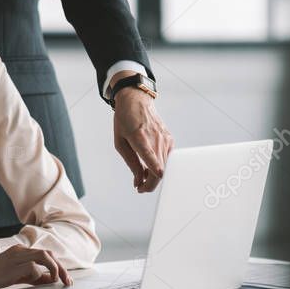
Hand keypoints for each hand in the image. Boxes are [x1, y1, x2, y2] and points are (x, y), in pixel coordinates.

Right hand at [0, 246, 72, 288]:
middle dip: (60, 267)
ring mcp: (16, 257)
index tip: (64, 277)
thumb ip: (31, 275)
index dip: (57, 265)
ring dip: (55, 268)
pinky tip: (38, 281)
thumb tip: (48, 279)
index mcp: (20, 251)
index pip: (45, 254)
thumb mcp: (14, 274)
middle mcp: (19, 250)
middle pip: (48, 253)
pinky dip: (40, 275)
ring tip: (57, 280)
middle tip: (66, 281)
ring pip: (44, 256)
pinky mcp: (12, 266)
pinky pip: (33, 267)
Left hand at [111, 71, 173, 192]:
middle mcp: (155, 138)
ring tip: (142, 178)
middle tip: (140, 188)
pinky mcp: (169, 140)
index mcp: (139, 137)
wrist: (136, 100)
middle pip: (159, 169)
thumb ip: (131, 162)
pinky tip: (150, 165)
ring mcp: (165, 139)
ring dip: (154, 177)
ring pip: (165, 167)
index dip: (154, 169)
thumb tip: (138, 181)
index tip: (155, 178)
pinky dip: (159, 166)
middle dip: (150, 184)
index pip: (150, 156)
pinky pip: (167, 159)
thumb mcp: (120, 141)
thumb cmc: (125, 119)